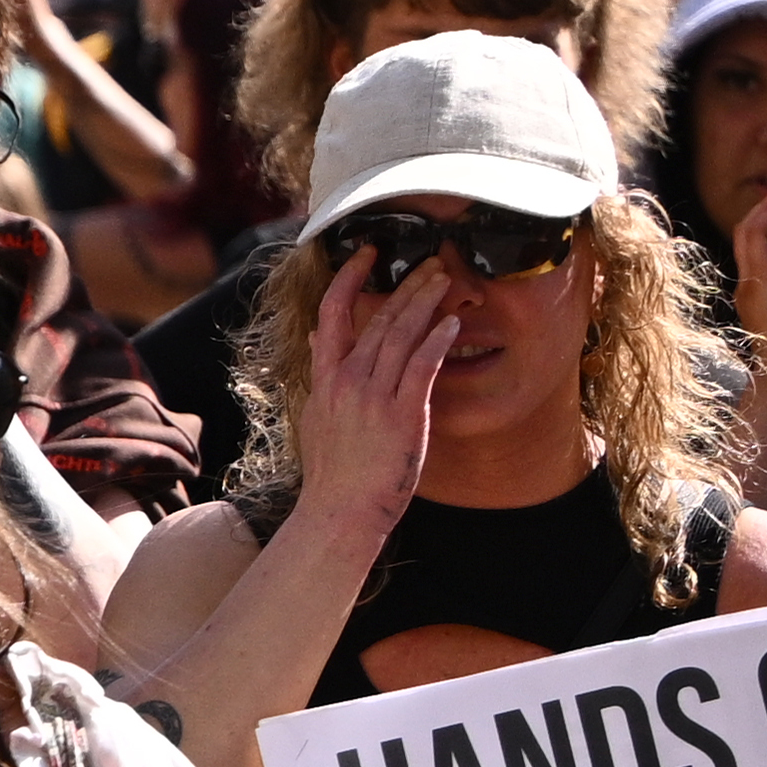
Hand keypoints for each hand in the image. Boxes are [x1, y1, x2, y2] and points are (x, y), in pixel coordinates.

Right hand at [275, 230, 460, 544]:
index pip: (332, 315)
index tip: (365, 255)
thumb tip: (317, 342)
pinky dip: (437, 341)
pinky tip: (451, 323)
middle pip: (376, 318)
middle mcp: (347, 381)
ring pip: (400, 336)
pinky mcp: (401, 414)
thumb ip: (321, 377)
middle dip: (405, 286)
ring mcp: (373, 396)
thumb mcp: (316, 418)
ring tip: (446, 279)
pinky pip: (421, 367)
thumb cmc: (333, 473)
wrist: (338, 510)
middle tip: (429, 261)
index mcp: (325, 380)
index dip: (348, 280)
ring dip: (425, 303)